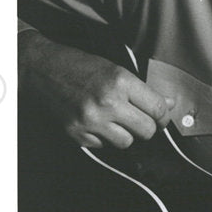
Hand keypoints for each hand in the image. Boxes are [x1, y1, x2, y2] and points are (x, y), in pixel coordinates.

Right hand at [19, 30, 173, 148]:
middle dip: (147, 127)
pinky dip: (104, 137)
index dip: (164, 116)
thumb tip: (169, 105)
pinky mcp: (77, 133)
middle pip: (146, 131)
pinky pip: (104, 146)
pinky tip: (97, 122)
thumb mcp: (116, 69)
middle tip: (140, 119)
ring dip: (125, 134)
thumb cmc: (81, 66)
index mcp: (121, 82)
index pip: (158, 109)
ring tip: (115, 120)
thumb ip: (144, 90)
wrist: (42, 69)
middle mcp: (107, 103)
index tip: (162, 117)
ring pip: (127, 142)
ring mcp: (91, 121)